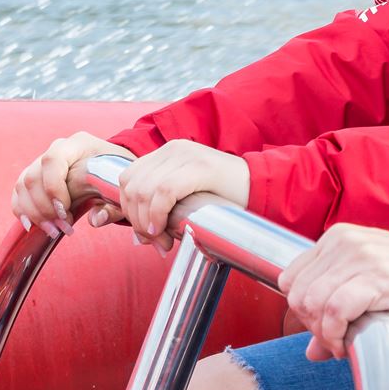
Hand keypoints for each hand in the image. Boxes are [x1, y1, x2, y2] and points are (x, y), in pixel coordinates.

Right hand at [12, 130, 119, 237]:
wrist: (112, 168)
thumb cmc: (116, 174)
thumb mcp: (120, 188)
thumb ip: (112, 206)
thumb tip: (96, 220)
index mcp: (78, 144)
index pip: (52, 160)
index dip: (53, 187)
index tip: (64, 211)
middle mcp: (56, 150)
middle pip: (33, 177)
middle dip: (44, 208)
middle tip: (61, 228)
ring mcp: (41, 162)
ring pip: (22, 186)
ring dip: (34, 213)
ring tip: (53, 231)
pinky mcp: (35, 177)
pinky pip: (19, 193)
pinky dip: (23, 211)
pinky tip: (35, 227)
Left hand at [116, 141, 249, 251]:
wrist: (261, 186)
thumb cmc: (225, 197)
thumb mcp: (186, 194)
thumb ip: (161, 204)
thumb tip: (137, 235)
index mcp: (168, 152)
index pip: (128, 178)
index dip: (127, 209)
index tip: (143, 233)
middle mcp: (174, 148)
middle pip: (132, 185)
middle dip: (135, 220)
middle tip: (153, 241)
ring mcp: (187, 155)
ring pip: (144, 190)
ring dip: (145, 221)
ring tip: (161, 239)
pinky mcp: (201, 167)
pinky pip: (164, 192)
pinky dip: (157, 214)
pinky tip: (163, 229)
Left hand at [279, 224, 388, 361]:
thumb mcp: (362, 283)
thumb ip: (331, 310)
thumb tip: (311, 352)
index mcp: (335, 238)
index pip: (290, 278)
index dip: (301, 309)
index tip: (321, 325)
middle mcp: (343, 243)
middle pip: (299, 295)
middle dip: (311, 325)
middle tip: (333, 338)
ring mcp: (360, 258)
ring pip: (313, 303)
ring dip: (323, 333)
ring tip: (341, 342)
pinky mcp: (375, 278)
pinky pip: (335, 311)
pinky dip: (335, 335)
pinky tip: (347, 344)